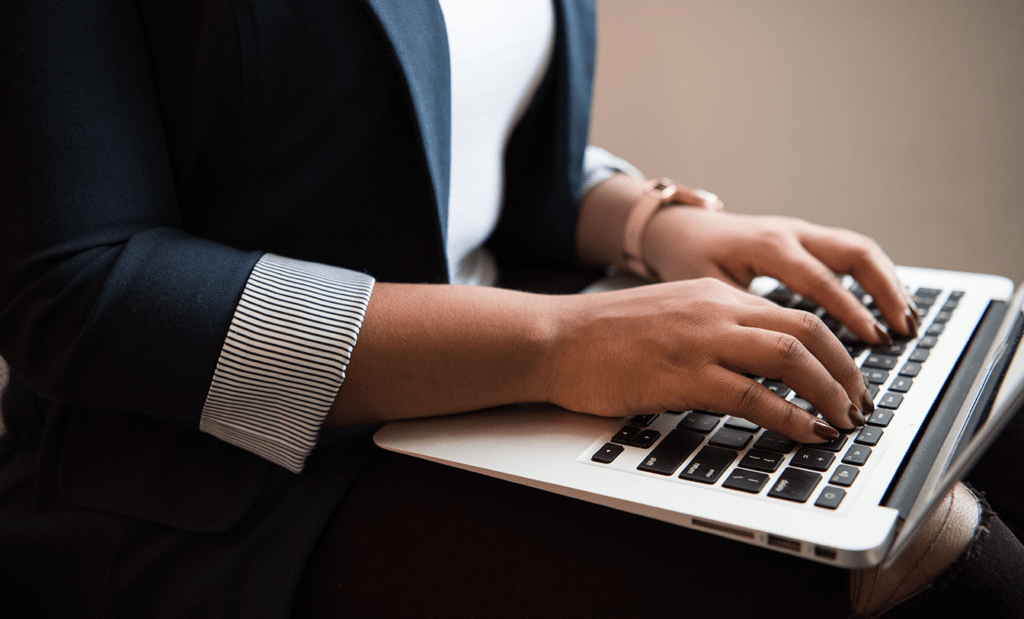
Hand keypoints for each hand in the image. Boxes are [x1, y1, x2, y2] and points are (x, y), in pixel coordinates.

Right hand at [547, 278, 871, 442]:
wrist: (555, 338)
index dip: (835, 349)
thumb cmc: (604, 335)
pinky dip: (791, 417)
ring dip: (829, 392)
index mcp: (715, 295)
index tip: (848, 378)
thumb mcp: (670, 317)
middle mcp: (716, 310)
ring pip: (790, 358)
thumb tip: (756, 366)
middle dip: (846, 371)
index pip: (795, 315)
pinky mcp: (683, 376)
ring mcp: (701, 341)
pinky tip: (807, 433)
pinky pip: (754, 396)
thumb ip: (714, 331)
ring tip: (844, 420)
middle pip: (807, 331)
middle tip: (860, 403)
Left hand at [642, 208, 919, 343]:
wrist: (678, 230)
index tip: (874, 340)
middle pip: (855, 253)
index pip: (820, 280)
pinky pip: (849, 253)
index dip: (850, 312)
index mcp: (767, 246)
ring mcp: (801, 232)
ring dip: (887, 284)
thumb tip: (778, 361)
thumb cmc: (687, 261)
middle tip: (904, 330)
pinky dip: (874, 279)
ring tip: (907, 322)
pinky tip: (886, 308)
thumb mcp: (707, 291)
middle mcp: (790, 233)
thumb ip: (744, 319)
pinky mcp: (805, 238)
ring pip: (859, 250)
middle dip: (885, 292)